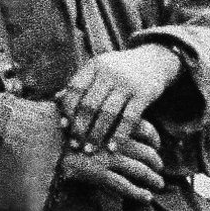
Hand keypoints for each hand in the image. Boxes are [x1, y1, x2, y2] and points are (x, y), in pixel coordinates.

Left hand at [57, 45, 184, 153]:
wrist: (154, 60)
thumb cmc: (119, 70)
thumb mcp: (99, 70)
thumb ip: (81, 84)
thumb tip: (55, 99)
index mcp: (95, 66)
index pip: (75, 89)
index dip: (67, 109)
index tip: (64, 127)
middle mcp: (110, 72)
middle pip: (89, 104)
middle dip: (80, 127)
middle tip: (74, 144)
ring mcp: (127, 83)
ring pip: (107, 113)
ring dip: (96, 134)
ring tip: (89, 150)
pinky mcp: (144, 94)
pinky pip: (129, 118)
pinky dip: (119, 135)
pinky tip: (112, 148)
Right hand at [59, 110, 166, 203]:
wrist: (39, 138)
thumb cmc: (58, 123)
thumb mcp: (80, 109)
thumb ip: (96, 111)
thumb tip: (104, 112)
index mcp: (114, 122)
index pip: (146, 129)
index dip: (155, 139)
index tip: (156, 145)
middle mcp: (115, 140)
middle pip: (147, 152)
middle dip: (156, 162)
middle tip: (159, 168)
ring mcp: (108, 158)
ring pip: (141, 170)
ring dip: (153, 179)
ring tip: (158, 184)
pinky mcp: (98, 174)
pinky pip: (125, 186)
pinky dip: (139, 193)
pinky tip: (147, 197)